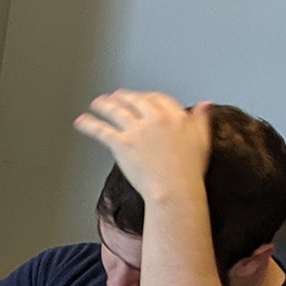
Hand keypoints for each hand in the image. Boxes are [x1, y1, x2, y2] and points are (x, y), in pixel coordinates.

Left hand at [73, 90, 210, 203]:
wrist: (174, 189)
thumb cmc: (189, 170)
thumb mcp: (202, 140)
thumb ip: (200, 120)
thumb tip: (204, 105)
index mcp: (175, 117)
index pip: (159, 98)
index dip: (148, 96)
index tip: (143, 97)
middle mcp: (154, 119)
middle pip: (136, 100)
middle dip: (123, 97)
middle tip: (116, 96)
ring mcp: (136, 130)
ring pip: (117, 110)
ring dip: (104, 105)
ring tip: (97, 103)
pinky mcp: (121, 144)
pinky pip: (101, 130)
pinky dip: (89, 124)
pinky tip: (82, 121)